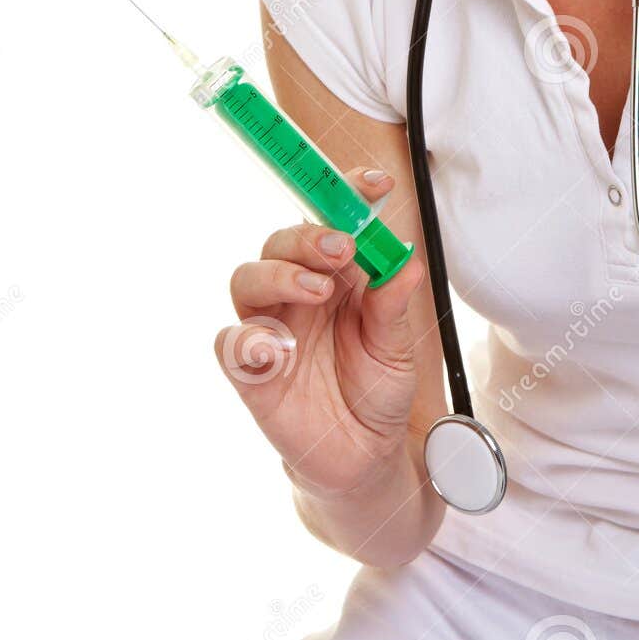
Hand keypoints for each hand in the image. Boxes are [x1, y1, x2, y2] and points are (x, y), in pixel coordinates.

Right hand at [215, 168, 427, 498]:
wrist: (363, 455)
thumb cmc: (377, 388)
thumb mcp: (397, 348)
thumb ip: (393, 305)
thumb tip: (408, 261)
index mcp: (339, 277)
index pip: (333, 223)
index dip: (347, 194)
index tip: (377, 185)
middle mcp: (299, 293)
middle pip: (282, 242)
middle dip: (309, 236)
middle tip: (342, 250)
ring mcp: (272, 328)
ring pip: (248, 278)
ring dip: (279, 274)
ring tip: (317, 290)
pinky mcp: (252, 372)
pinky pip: (231, 343)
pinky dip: (247, 338)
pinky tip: (275, 347)